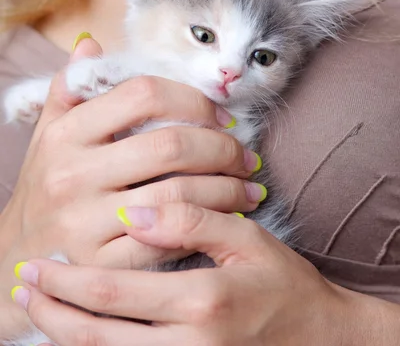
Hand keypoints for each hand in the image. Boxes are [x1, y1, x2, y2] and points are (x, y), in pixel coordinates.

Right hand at [0, 37, 262, 338]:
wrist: (14, 257)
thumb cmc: (45, 187)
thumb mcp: (50, 133)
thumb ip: (71, 88)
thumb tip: (91, 43)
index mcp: (67, 133)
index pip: (144, 94)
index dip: (194, 99)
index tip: (221, 117)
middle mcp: (72, 174)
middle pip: (171, 144)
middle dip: (223, 148)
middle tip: (246, 156)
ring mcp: (85, 222)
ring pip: (178, 195)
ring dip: (227, 190)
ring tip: (247, 191)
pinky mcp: (102, 266)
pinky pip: (169, 242)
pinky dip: (205, 228)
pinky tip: (223, 222)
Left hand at [13, 203, 399, 345]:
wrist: (317, 339)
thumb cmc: (282, 283)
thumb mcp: (247, 240)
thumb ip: (193, 220)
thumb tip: (138, 211)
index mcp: (202, 302)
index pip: (115, 293)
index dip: (67, 280)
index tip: (37, 262)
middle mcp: (188, 345)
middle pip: (96, 334)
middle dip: (51, 309)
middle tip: (22, 283)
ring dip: (61, 334)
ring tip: (34, 306)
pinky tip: (73, 329)